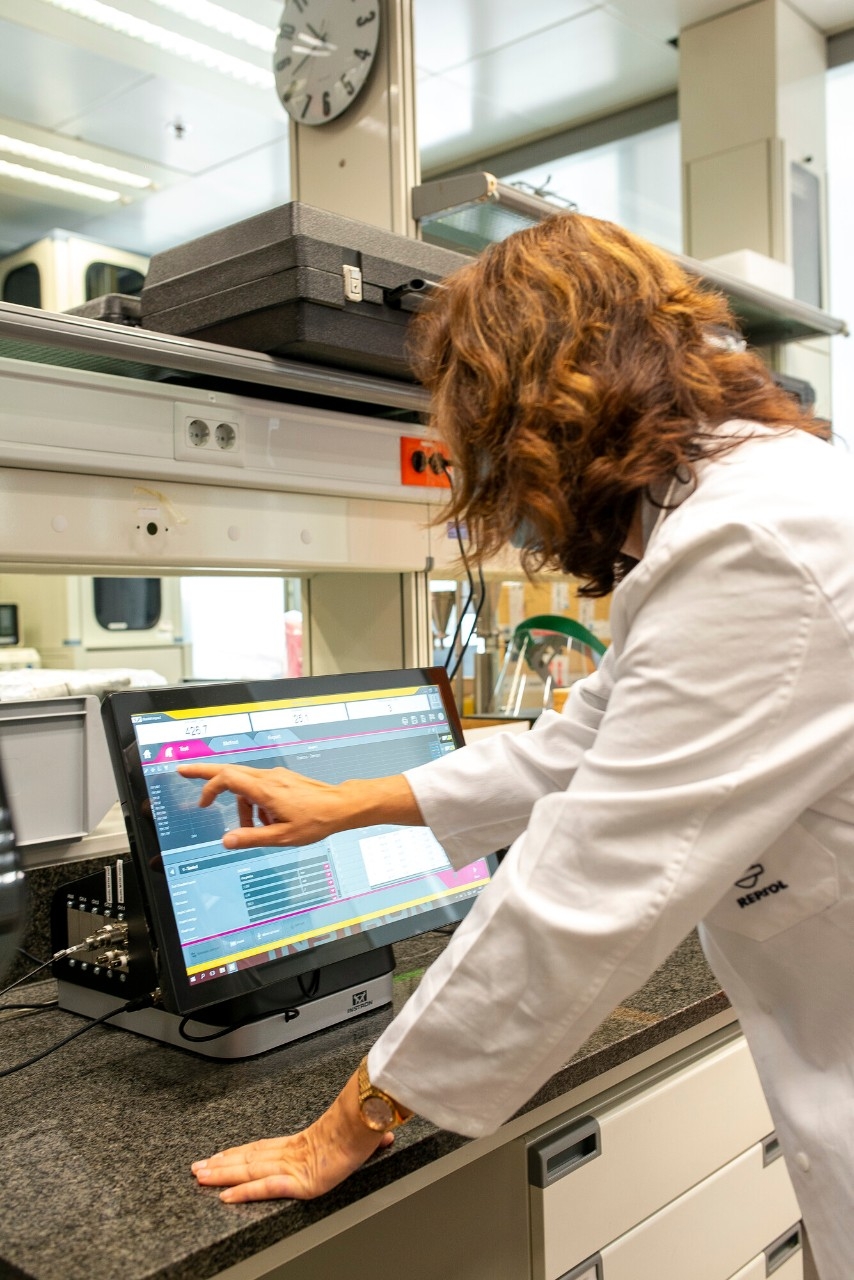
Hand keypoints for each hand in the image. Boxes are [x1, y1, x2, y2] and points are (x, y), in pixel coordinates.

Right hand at [177, 762, 349, 848]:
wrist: (341, 807)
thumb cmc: (315, 821)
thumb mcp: (282, 836)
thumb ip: (252, 838)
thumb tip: (226, 841)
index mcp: (265, 789)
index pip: (227, 778)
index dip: (208, 785)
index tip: (199, 797)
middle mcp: (268, 778)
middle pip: (230, 770)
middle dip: (206, 774)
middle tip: (184, 771)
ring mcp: (276, 777)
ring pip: (246, 785)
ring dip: (242, 806)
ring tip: (255, 829)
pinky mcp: (283, 780)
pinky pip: (260, 788)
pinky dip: (256, 803)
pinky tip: (269, 821)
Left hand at [191, 1070, 393, 1201]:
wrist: (370, 1124)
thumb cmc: (368, 1127)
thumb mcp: (364, 1137)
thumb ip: (372, 1140)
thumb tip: (387, 1136)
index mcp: (304, 1143)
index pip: (263, 1149)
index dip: (240, 1152)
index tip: (220, 1154)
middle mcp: (292, 1153)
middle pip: (248, 1159)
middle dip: (221, 1163)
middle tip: (196, 1167)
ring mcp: (293, 1167)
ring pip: (249, 1170)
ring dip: (221, 1174)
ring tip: (199, 1177)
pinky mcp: (299, 1181)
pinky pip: (265, 1187)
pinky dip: (243, 1192)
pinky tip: (224, 1196)